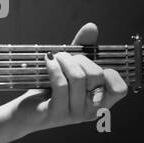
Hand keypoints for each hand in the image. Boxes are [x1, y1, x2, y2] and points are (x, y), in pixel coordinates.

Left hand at [9, 21, 127, 136]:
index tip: (94, 65)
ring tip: (55, 57)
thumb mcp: (70, 67)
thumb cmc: (50, 88)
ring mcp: (73, 115)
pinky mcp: (55, 113)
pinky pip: (61, 84)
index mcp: (99, 103)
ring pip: (78, 78)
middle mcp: (89, 112)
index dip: (111, 74)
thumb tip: (92, 27)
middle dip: (80, 59)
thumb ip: (84, 48)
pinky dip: (54, 67)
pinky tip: (48, 61)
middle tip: (66, 57)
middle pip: (96, 76)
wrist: (24, 111)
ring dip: (65, 60)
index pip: (119, 89)